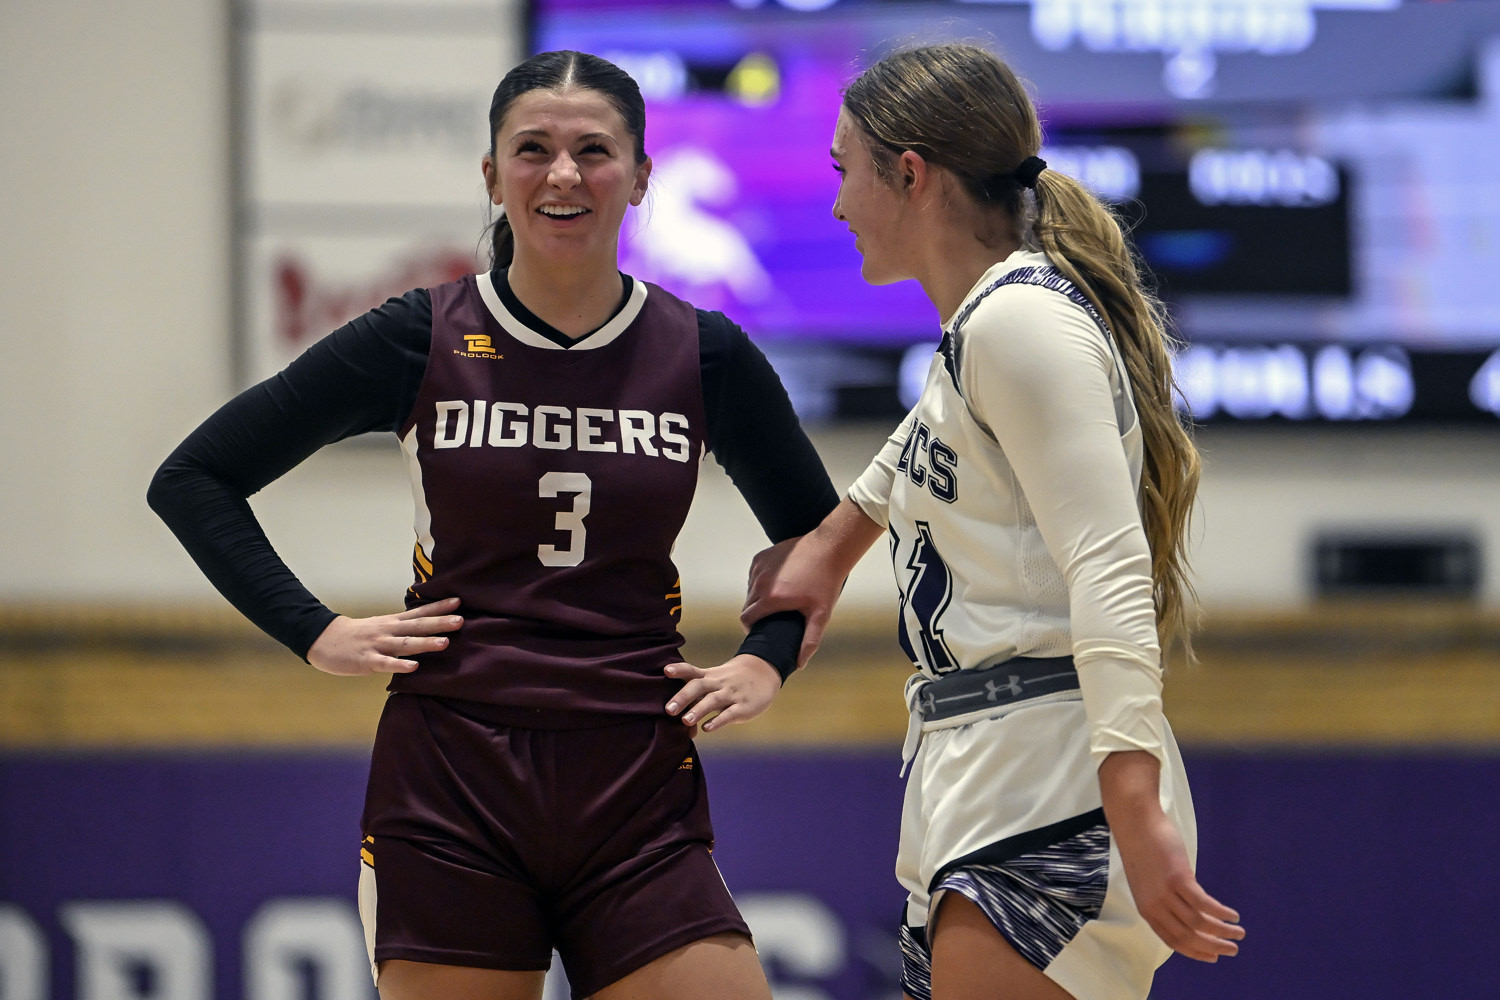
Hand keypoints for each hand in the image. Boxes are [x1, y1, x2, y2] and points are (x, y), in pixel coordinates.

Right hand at [307, 597, 462, 675]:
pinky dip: (399, 665)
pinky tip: (413, 667)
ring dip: (425, 643)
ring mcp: (378, 645)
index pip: (419, 613)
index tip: (458, 602)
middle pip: (417, 626)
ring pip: (405, 644)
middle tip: (460, 620)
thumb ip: (403, 628)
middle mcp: (388, 631)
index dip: (439, 608)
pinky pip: (386, 664)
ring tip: (445, 643)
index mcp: (393, 622)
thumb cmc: (358, 635)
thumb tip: (428, 626)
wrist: (324, 639)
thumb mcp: (382, 626)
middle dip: (439, 623)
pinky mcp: (367, 661)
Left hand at [663, 655, 781, 732]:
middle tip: (668, 710)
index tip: (666, 671)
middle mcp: (718, 684)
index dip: (679, 670)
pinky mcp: (743, 707)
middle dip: (683, 697)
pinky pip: (729, 713)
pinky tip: (707, 728)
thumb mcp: (715, 681)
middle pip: (699, 686)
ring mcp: (731, 694)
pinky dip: (718, 721)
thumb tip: (683, 726)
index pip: (692, 671)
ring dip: (699, 710)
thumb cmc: (731, 682)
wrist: (763, 673)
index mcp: (709, 676)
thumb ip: (698, 701)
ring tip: (685, 721)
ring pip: (713, 700)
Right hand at [740, 499, 884, 668]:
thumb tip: (799, 664)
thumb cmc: (826, 583)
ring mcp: (759, 568)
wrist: (828, 548)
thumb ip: (809, 641)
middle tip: (772, 617)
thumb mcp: (821, 615)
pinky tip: (777, 583)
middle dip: (755, 613)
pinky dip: (760, 581)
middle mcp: (760, 582)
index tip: (761, 630)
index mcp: (771, 598)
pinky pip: (754, 575)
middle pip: (747, 605)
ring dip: (758, 597)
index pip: (746, 619)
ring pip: (750, 590)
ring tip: (777, 601)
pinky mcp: (761, 557)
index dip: (751, 628)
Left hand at [1100, 752, 1243, 961]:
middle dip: (1212, 946)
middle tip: (1232, 950)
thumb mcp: (1149, 881)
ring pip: (1198, 923)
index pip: (1172, 940)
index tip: (1213, 957)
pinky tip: (1233, 915)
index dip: (1195, 951)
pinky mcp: (1178, 878)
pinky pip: (1204, 904)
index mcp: (1146, 909)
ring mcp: (1165, 893)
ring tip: (1239, 933)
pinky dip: (1221, 912)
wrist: (1133, 821)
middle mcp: (1154, 906)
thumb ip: (1164, 899)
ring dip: (1222, 931)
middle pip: (1187, 937)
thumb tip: (1186, 910)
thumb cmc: (1142, 847)